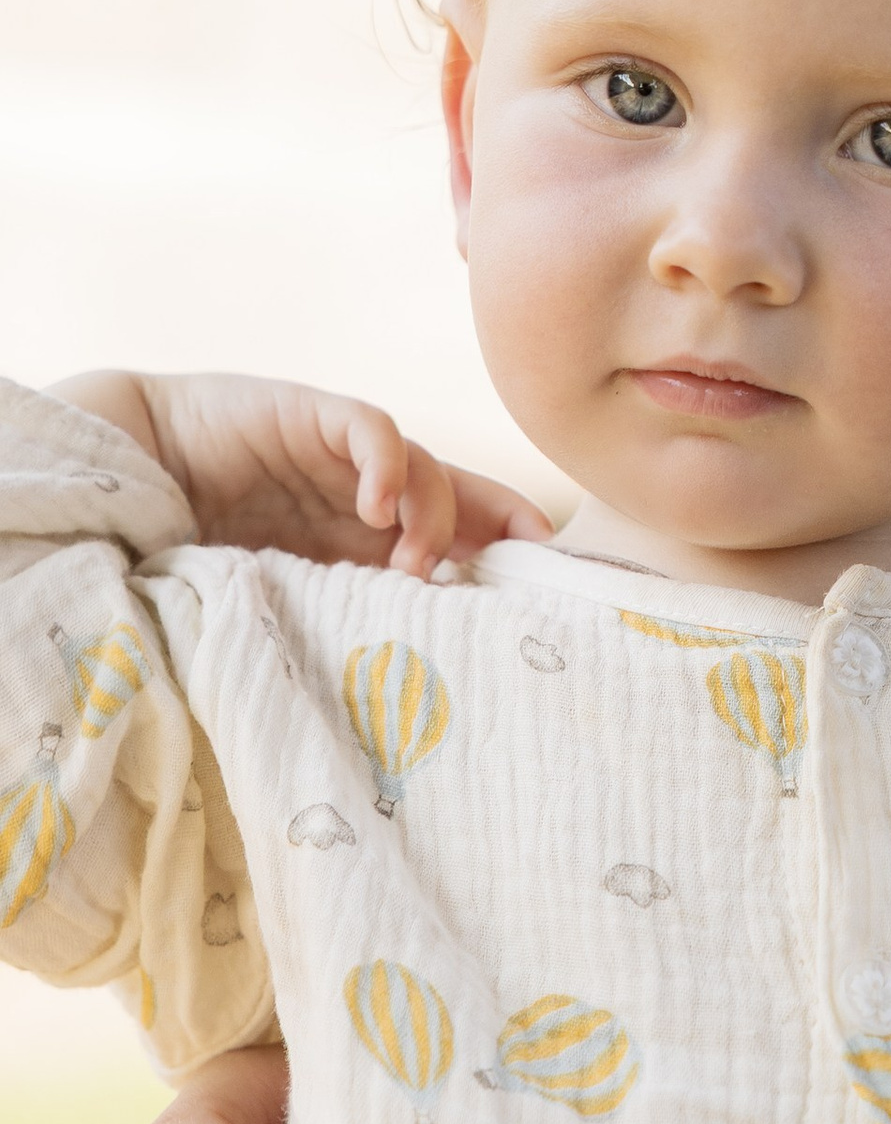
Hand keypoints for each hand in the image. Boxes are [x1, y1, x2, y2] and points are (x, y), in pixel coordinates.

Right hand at [51, 371, 549, 578]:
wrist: (118, 475)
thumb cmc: (185, 545)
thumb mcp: (268, 596)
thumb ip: (321, 621)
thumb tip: (373, 708)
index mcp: (355, 537)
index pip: (450, 538)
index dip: (496, 559)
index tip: (538, 600)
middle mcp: (359, 492)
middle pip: (459, 499)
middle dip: (496, 531)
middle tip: (505, 578)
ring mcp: (338, 452)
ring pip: (424, 469)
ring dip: (432, 518)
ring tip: (412, 565)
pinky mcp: (307, 415)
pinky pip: (370, 430)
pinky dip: (387, 464)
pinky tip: (378, 505)